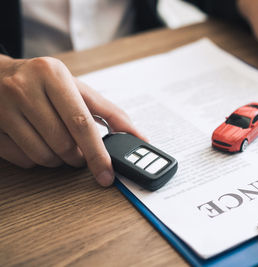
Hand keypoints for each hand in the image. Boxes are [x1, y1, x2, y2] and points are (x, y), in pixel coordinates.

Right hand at [0, 55, 145, 185]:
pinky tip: (38, 143)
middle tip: (80, 153)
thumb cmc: (44, 84)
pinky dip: (37, 159)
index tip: (107, 173)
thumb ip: (109, 112)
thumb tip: (138, 136)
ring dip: (59, 160)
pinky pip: (23, 160)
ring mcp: (3, 109)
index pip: (81, 122)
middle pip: (63, 143)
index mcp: (52, 75)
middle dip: (78, 157)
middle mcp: (25, 88)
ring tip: (59, 145)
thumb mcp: (76, 89)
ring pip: (43, 156)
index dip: (97, 152)